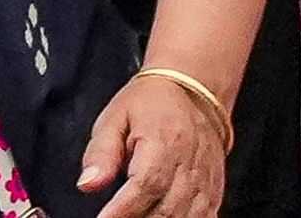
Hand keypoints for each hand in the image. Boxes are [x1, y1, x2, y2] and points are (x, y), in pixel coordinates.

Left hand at [77, 70, 228, 217]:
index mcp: (165, 143)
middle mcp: (189, 166)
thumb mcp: (115, 118)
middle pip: (165, 210)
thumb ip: (101, 153)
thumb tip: (87, 184)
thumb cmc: (152, 104)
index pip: (145, 185)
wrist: (194, 94)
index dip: (123, 210)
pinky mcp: (213, 194)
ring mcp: (205, 183)